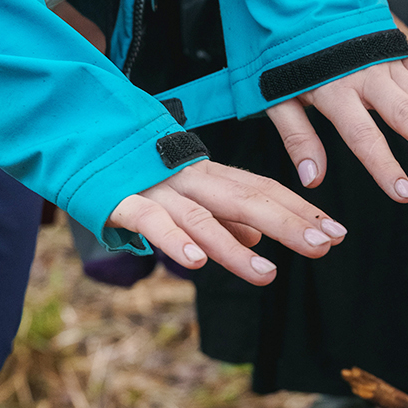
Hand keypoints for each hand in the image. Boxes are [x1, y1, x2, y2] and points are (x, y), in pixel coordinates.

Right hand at [107, 160, 347, 284]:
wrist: (71, 132)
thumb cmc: (134, 170)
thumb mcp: (185, 191)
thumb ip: (220, 214)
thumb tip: (255, 236)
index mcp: (208, 175)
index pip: (264, 190)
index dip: (300, 210)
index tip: (337, 232)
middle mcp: (190, 178)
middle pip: (247, 198)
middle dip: (288, 223)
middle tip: (325, 245)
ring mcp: (156, 188)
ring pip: (202, 217)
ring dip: (236, 249)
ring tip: (267, 276)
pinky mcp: (120, 200)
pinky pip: (151, 222)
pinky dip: (175, 241)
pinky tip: (198, 263)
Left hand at [266, 54, 407, 199]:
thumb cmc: (286, 55)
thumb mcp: (277, 97)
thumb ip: (297, 138)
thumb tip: (312, 180)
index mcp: (334, 91)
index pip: (363, 136)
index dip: (384, 166)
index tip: (406, 194)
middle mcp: (366, 77)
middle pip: (407, 115)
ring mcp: (386, 62)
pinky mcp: (399, 51)